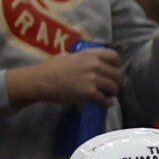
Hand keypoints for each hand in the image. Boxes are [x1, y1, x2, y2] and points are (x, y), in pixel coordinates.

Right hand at [6, 47, 122, 108]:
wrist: (40, 80)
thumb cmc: (50, 68)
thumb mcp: (66, 56)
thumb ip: (79, 57)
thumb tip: (83, 59)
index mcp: (89, 54)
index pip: (114, 56)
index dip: (117, 65)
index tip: (114, 70)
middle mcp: (94, 65)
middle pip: (117, 74)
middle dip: (115, 81)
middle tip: (111, 86)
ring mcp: (93, 79)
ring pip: (114, 87)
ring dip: (113, 93)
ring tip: (108, 95)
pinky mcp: (90, 93)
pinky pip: (106, 100)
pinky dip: (107, 103)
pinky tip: (105, 103)